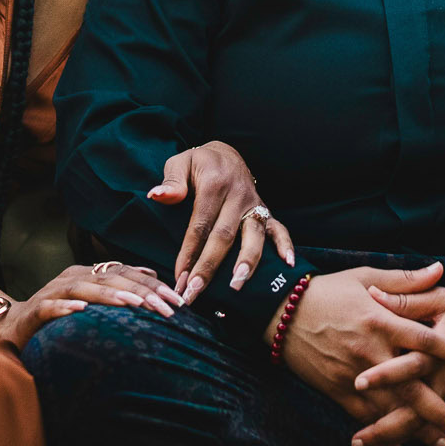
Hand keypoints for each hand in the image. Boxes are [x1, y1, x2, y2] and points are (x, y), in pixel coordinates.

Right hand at [0, 263, 183, 348]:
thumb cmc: (57, 316)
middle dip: (141, 292)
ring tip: (133, 304)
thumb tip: (151, 276)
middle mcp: (72, 278)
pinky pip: (50, 308)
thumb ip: (117, 287)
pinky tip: (81, 311)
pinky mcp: (34, 311)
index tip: (179, 300)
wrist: (11, 327)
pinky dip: (65, 308)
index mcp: (88, 274)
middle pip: (110, 279)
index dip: (153, 285)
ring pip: (84, 289)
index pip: (125, 274)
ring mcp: (52, 293)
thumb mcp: (91, 300)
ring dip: (110, 296)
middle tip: (167, 307)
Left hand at [149, 140, 294, 303]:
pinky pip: (279, 228)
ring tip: (236, 286)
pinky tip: (287, 264)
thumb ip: (172, 181)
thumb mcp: (180, 162)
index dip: (189, 252)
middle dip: (209, 266)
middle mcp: (238, 195)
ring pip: (253, 236)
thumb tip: (157, 196)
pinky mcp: (266, 210)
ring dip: (246, 263)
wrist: (226, 153)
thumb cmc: (199, 163)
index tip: (179, 277)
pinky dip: (285, 245)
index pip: (200, 224)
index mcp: (215, 184)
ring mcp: (255, 204)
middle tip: (195, 292)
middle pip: (224, 236)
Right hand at [270, 264, 444, 445]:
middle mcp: (370, 351)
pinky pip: (364, 414)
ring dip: (416, 428)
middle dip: (439, 411)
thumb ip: (405, 280)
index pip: (425, 339)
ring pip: (390, 408)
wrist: (280, 312)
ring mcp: (353, 374)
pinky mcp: (336, 389)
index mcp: (381, 320)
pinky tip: (401, 441)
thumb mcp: (365, 276)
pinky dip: (383, 429)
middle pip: (411, 386)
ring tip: (441, 442)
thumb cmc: (327, 291)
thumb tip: (440, 269)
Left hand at [349, 288, 444, 445]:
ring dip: (396, 439)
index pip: (412, 363)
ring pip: (427, 425)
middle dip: (385, 428)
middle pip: (417, 409)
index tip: (358, 383)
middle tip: (355, 442)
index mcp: (442, 346)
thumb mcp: (444, 298)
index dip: (386, 374)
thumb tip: (372, 293)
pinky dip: (417, 437)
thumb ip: (407, 299)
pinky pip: (440, 427)